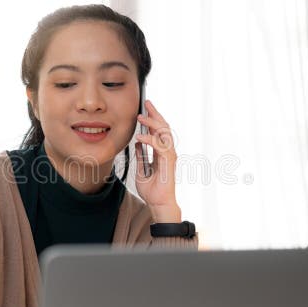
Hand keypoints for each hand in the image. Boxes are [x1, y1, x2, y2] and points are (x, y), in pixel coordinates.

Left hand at [134, 100, 181, 222]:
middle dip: (155, 114)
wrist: (158, 203)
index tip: (145, 108)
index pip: (159, 130)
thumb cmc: (152, 190)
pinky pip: (160, 147)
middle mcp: (168, 152)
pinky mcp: (168, 162)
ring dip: (152, 123)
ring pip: (164, 133)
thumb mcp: (142, 169)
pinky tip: (140, 138)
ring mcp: (170, 156)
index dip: (153, 118)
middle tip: (146, 103)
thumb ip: (141, 156)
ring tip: (140, 117)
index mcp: (162, 152)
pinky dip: (149, 140)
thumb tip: (138, 144)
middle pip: (164, 127)